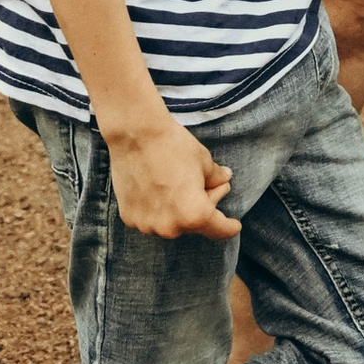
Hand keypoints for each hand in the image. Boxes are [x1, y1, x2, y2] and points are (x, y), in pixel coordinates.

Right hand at [106, 116, 241, 240]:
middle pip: (194, 223)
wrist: (134, 133)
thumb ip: (217, 178)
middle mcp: (170, 227)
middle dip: (204, 206)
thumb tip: (223, 180)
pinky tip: (156, 187)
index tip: (234, 226)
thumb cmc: (174, 146)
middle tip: (207, 184)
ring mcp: (147, 225)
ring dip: (178, 209)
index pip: (219, 229)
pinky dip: (157, 208)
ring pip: (172, 222)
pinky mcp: (129, 217)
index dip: (229, 227)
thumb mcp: (205, 161)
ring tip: (177, 183)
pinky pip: (151, 218)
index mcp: (195, 215)